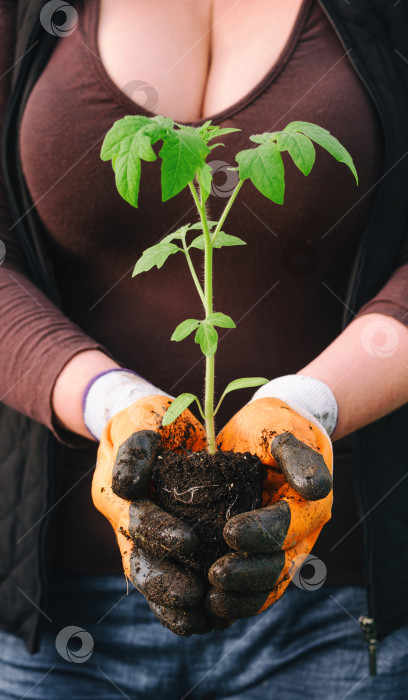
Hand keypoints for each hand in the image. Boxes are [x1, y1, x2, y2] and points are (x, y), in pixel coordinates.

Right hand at [92, 393, 208, 635]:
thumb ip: (132, 451)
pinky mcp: (163, 545)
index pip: (135, 519)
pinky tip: (207, 618)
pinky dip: (181, 604)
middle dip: (163, 583)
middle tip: (194, 597)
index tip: (188, 543)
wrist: (149, 425)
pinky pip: (169, 579)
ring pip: (152, 580)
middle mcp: (126, 522)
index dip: (157, 533)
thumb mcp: (138, 421)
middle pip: (138, 562)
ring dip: (171, 605)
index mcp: (118, 494)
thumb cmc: (146, 418)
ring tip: (200, 621)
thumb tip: (128, 489)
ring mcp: (142, 538)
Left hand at [205, 392, 332, 622]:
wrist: (269, 429)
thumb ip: (299, 456)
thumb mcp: (285, 430)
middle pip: (280, 565)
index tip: (227, 532)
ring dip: (243, 598)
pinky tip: (212, 608)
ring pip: (270, 585)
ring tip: (212, 603)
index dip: (260, 533)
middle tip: (213, 576)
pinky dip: (239, 601)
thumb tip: (314, 489)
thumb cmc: (276, 426)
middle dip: (248, 574)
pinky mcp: (263, 553)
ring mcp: (284, 547)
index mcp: (309, 505)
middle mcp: (301, 533)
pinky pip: (257, 587)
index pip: (286, 526)